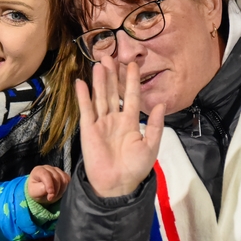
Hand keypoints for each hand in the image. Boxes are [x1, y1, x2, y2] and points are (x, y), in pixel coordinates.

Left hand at [27, 165, 69, 204]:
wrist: (40, 191)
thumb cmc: (35, 191)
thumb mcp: (34, 193)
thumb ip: (41, 190)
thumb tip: (51, 190)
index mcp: (38, 170)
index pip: (45, 174)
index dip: (49, 185)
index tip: (50, 195)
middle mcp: (48, 168)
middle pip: (56, 177)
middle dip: (55, 190)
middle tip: (51, 198)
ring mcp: (56, 170)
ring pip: (64, 178)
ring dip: (61, 189)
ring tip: (55, 195)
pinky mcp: (63, 173)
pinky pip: (68, 179)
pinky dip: (66, 187)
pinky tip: (60, 191)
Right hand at [76, 58, 165, 197]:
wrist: (117, 184)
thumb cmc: (135, 167)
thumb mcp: (151, 145)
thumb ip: (154, 124)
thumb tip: (160, 103)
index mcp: (130, 122)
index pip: (130, 96)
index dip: (131, 81)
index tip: (132, 64)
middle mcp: (115, 119)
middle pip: (112, 92)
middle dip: (112, 75)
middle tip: (109, 56)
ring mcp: (101, 124)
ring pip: (99, 97)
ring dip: (99, 81)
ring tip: (98, 64)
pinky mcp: (88, 130)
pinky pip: (86, 110)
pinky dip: (83, 96)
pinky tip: (80, 83)